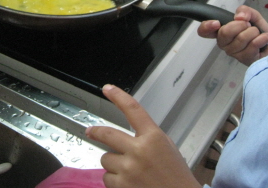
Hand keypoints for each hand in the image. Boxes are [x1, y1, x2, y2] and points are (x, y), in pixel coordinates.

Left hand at [85, 85, 201, 187]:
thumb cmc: (176, 177)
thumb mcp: (168, 148)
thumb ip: (148, 137)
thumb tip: (127, 134)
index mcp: (154, 137)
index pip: (133, 109)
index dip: (118, 96)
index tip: (108, 89)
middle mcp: (139, 150)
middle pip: (107, 134)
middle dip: (96, 132)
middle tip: (90, 131)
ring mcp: (129, 169)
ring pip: (106, 158)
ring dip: (113, 163)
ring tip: (129, 171)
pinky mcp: (121, 186)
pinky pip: (106, 178)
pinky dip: (114, 180)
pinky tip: (128, 183)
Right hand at [197, 5, 267, 65]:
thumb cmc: (259, 32)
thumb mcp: (252, 16)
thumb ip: (245, 11)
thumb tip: (239, 16)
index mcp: (222, 31)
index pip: (204, 31)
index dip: (206, 26)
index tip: (217, 23)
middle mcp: (224, 43)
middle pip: (225, 32)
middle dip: (241, 24)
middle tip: (249, 25)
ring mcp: (233, 53)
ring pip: (241, 38)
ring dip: (254, 32)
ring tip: (258, 34)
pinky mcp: (244, 59)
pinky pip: (252, 45)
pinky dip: (262, 38)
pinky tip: (264, 39)